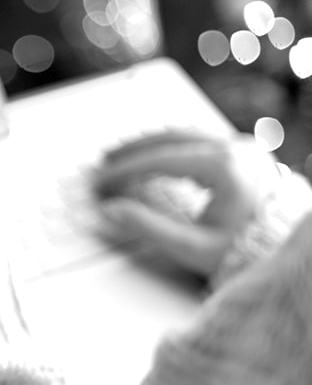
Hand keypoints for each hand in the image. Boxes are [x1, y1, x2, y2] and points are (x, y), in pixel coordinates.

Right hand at [95, 130, 280, 277]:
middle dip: (133, 149)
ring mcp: (241, 148)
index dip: (125, 169)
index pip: (161, 159)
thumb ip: (147, 228)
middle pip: (170, 138)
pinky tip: (154, 152)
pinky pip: (199, 139)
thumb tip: (111, 211)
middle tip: (105, 161)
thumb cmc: (247, 250)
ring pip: (184, 134)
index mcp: (225, 166)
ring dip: (150, 143)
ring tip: (122, 153)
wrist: (282, 250)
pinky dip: (170, 144)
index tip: (102, 179)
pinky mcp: (243, 154)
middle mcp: (235, 149)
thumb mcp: (191, 246)